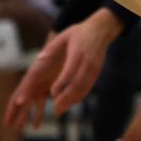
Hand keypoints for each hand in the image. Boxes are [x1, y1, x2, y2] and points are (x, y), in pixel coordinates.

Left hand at [5, 12, 119, 129]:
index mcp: (77, 53)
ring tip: (61, 110)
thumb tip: (39, 59)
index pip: (70, 71)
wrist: (101, 30)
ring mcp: (94, 69)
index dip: (62, 84)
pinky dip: (80, 97)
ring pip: (84, 88)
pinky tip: (71, 103)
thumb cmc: (79, 32)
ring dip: (72, 101)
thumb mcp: (64, 35)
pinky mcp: (97, 73)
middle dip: (66, 98)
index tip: (52, 93)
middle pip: (77, 84)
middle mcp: (87, 62)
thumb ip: (51, 47)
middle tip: (55, 109)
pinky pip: (88, 88)